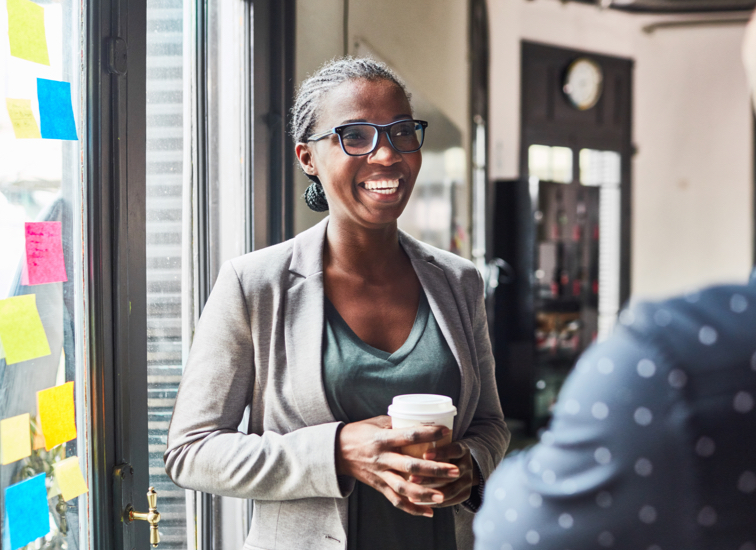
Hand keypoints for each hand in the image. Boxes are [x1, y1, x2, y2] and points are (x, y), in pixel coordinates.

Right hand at [336, 416, 460, 516]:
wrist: (336, 452)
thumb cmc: (359, 433)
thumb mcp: (377, 422)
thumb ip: (397, 424)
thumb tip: (422, 420)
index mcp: (383, 439)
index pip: (409, 436)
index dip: (428, 434)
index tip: (446, 432)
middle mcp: (382, 459)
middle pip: (411, 467)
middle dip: (435, 470)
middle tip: (455, 470)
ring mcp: (380, 475)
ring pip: (404, 488)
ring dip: (425, 494)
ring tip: (443, 496)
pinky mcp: (378, 486)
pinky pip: (396, 500)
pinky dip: (412, 509)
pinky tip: (428, 512)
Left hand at [408, 442, 477, 507]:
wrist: (463, 463)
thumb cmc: (443, 449)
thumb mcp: (441, 441)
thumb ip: (427, 439)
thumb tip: (402, 429)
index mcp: (462, 449)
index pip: (455, 449)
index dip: (441, 453)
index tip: (424, 455)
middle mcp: (467, 465)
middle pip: (451, 473)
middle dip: (430, 477)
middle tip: (411, 478)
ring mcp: (468, 480)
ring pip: (451, 490)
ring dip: (431, 492)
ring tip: (411, 494)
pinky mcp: (465, 493)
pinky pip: (451, 501)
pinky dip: (434, 502)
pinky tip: (418, 502)